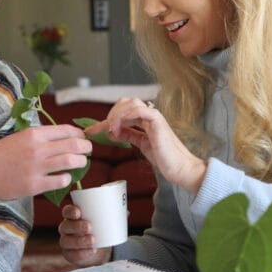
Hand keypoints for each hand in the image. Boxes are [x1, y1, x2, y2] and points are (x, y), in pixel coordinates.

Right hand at [0, 124, 91, 200]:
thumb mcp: (17, 137)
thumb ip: (37, 138)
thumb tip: (59, 138)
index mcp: (33, 134)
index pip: (66, 130)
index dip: (79, 133)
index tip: (82, 137)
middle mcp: (37, 148)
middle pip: (74, 144)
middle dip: (86, 147)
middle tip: (87, 150)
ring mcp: (37, 167)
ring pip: (71, 161)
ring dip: (81, 162)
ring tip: (81, 163)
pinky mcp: (34, 185)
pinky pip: (61, 180)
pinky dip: (67, 178)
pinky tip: (64, 178)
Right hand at [58, 204, 111, 266]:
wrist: (96, 249)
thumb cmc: (97, 230)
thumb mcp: (103, 222)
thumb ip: (113, 215)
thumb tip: (126, 212)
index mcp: (72, 217)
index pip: (67, 211)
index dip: (70, 211)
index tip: (79, 212)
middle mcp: (66, 228)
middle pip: (66, 226)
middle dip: (77, 226)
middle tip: (90, 227)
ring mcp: (66, 242)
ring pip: (67, 241)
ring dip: (79, 241)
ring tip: (93, 241)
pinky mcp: (69, 254)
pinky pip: (72, 255)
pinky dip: (81, 254)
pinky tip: (90, 252)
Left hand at [86, 98, 206, 193]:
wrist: (180, 168)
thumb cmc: (165, 158)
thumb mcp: (141, 144)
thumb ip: (128, 135)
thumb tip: (112, 132)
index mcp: (145, 120)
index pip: (122, 112)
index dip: (105, 120)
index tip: (90, 130)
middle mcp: (149, 115)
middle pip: (125, 102)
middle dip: (110, 114)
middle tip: (101, 129)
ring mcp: (154, 117)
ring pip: (130, 103)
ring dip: (116, 115)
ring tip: (111, 129)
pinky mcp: (158, 121)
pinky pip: (139, 110)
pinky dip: (125, 117)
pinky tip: (118, 129)